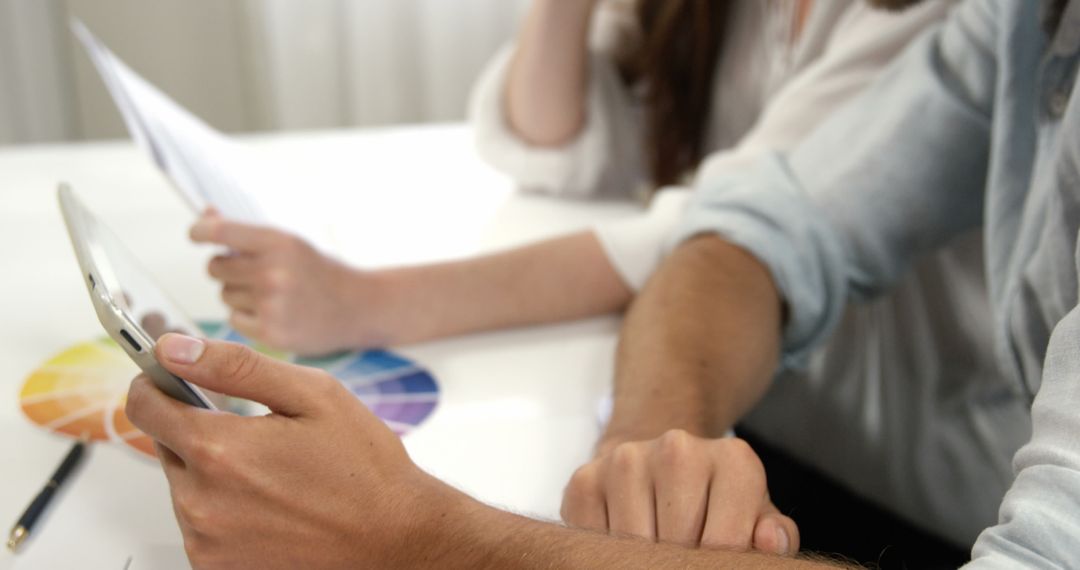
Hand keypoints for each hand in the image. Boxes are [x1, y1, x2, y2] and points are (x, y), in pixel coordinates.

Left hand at [125, 334, 454, 568]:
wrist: (394, 538)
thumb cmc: (364, 468)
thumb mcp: (313, 395)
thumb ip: (236, 366)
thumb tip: (175, 349)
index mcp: (220, 449)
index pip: (144, 405)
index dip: (156, 383)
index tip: (173, 378)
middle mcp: (202, 501)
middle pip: (166, 446)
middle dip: (199, 430)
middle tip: (258, 433)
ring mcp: (206, 540)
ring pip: (183, 485)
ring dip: (213, 472)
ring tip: (274, 473)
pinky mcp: (216, 566)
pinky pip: (199, 522)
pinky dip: (223, 508)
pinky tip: (269, 503)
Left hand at [190, 211, 386, 353]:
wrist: (360, 307)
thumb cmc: (320, 272)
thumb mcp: (291, 244)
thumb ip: (246, 233)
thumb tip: (205, 213)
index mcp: (279, 242)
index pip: (219, 231)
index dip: (200, 231)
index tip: (197, 235)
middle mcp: (273, 272)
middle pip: (215, 267)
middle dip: (228, 268)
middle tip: (254, 272)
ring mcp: (272, 304)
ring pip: (224, 294)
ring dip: (239, 294)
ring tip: (273, 295)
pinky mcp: (271, 333)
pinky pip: (234, 319)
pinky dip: (248, 317)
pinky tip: (275, 313)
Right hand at [561, 430, 798, 554]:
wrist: (659, 464)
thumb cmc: (715, 504)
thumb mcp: (753, 517)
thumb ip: (773, 534)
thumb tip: (769, 541)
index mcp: (733, 460)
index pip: (725, 542)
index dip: (715, 567)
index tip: (708, 565)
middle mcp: (678, 448)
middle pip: (678, 545)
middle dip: (680, 565)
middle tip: (681, 560)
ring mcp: (627, 460)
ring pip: (633, 546)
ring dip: (642, 560)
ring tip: (656, 551)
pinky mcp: (586, 478)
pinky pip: (593, 540)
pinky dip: (608, 554)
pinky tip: (625, 543)